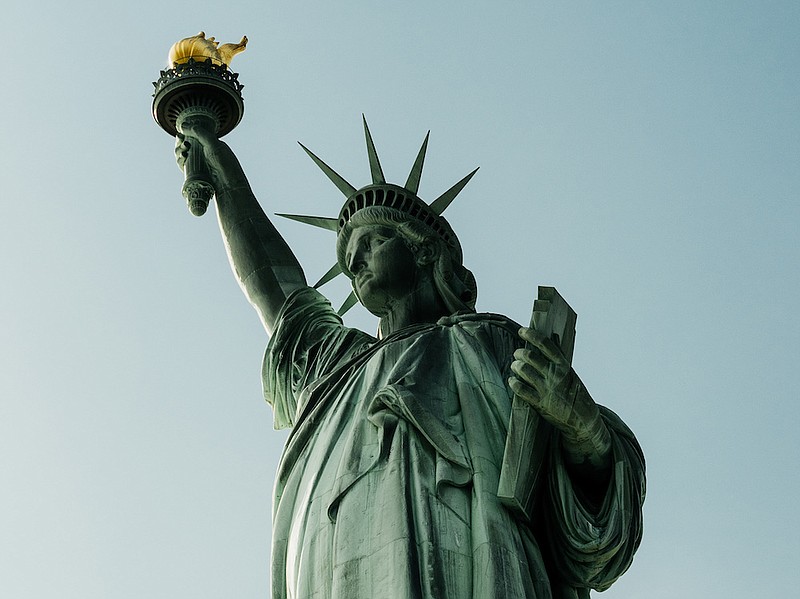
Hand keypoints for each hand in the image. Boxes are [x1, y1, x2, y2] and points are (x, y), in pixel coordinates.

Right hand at [173, 119, 242, 189]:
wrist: (228, 184)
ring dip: (179, 152)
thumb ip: (199, 133)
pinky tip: (182, 159)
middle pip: (186, 146)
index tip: (180, 135)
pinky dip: (181, 162)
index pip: (193, 137)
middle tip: (183, 145)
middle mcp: (205, 154)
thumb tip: (183, 125)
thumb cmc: (224, 163)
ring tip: (183, 153)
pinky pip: (185, 167)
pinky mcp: (196, 175)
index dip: (185, 135)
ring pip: (184, 156)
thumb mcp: (212, 143)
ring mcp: (200, 164)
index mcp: (211, 144)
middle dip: (180, 144)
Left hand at [509, 327, 610, 467]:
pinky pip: (520, 389)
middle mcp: (555, 375)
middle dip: (519, 353)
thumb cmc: (576, 394)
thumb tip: (551, 340)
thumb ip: (559, 360)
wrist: (584, 420)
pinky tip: (512, 381)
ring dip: (515, 366)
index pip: (545, 344)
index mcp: (564, 365)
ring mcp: (546, 389)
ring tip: (515, 366)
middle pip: (529, 356)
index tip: (522, 331)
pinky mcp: (539, 403)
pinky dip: (513, 382)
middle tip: (517, 354)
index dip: (531, 335)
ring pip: (522, 370)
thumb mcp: (571, 374)